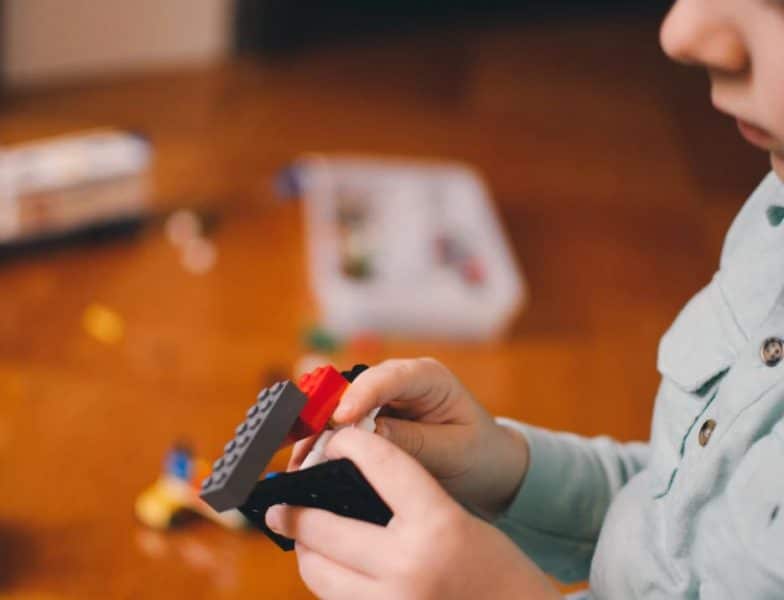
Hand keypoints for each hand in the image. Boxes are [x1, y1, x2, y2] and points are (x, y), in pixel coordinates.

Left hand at [268, 428, 558, 599]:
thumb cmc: (498, 571)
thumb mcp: (460, 522)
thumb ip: (409, 502)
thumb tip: (348, 487)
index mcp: (438, 526)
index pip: (381, 465)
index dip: (351, 444)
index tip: (335, 440)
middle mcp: (409, 567)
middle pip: (324, 526)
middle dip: (296, 510)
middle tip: (280, 505)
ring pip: (317, 572)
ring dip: (306, 551)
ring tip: (304, 538)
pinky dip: (328, 583)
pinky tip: (332, 569)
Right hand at [289, 358, 528, 515]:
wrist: (485, 463)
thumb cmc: (476, 452)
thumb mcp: (453, 450)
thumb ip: (413, 441)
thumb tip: (367, 435)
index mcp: (429, 378)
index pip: (391, 377)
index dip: (361, 395)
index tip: (341, 419)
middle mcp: (399, 380)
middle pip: (354, 388)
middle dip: (326, 415)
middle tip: (305, 446)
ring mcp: (382, 397)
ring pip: (339, 406)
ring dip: (317, 432)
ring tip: (299, 461)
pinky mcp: (369, 417)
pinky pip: (339, 425)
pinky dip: (322, 443)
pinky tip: (306, 463)